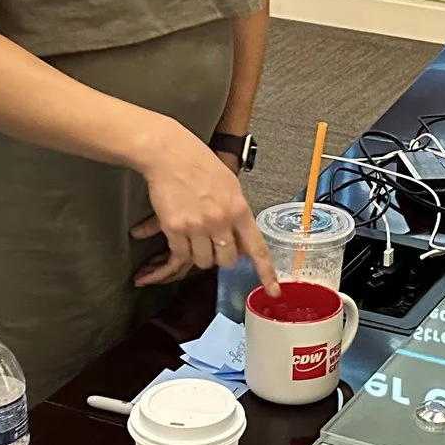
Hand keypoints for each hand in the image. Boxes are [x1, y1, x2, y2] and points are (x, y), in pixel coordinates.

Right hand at [130, 124, 278, 290]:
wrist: (170, 154)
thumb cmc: (200, 164)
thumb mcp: (231, 186)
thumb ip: (238, 214)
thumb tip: (241, 241)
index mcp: (239, 209)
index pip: (257, 248)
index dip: (266, 272)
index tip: (273, 291)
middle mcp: (220, 220)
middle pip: (226, 261)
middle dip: (219, 256)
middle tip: (211, 242)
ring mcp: (197, 226)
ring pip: (202, 261)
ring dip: (197, 255)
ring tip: (191, 237)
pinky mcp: (174, 228)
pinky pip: (179, 256)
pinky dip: (176, 255)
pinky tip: (173, 246)